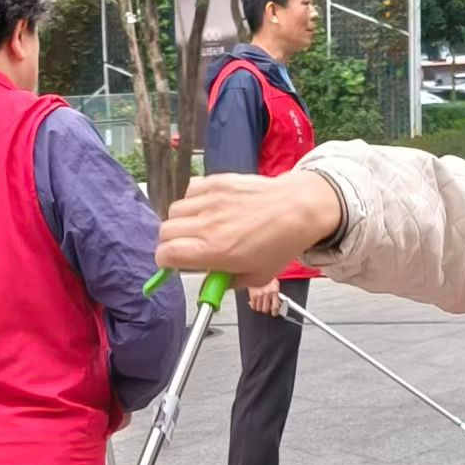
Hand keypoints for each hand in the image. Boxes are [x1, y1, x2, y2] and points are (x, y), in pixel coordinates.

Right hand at [156, 172, 342, 284]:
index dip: (166, 261)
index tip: (174, 263)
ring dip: (181, 222)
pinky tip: (208, 208)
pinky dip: (193, 200)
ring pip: (175, 211)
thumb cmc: (281, 243)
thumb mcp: (255, 276)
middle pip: (165, 232)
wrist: (299, 209)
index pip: (166, 254)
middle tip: (188, 247)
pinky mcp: (218, 182)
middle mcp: (207, 224)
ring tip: (200, 227)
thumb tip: (208, 282)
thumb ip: (225, 282)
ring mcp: (211, 200)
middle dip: (172, 243)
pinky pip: (190, 190)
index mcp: (214, 251)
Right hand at [247, 278, 284, 315]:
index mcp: (274, 292)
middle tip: (266, 306)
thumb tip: (279, 304)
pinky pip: (253, 306)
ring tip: (261, 303)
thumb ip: (277, 295)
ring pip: (259, 309)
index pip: (275, 307)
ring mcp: (259, 295)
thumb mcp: (275, 285)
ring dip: (260, 307)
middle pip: (265, 310)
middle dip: (266, 309)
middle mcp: (267, 294)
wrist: (259, 270)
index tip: (274, 313)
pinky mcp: (252, 294)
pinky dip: (254, 306)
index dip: (275, 312)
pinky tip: (256, 302)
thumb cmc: (268, 277)